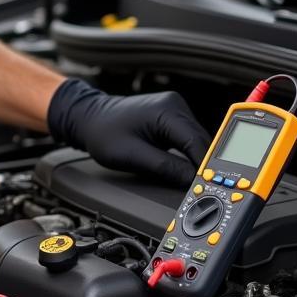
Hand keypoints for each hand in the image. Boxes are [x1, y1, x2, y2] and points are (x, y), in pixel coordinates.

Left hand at [48, 78, 210, 188]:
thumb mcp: (132, 156)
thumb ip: (166, 168)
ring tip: (192, 181)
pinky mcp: (171, 117)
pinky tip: (184, 168)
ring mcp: (174, 109)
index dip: (205, 167)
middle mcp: (175, 105)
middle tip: (203, 190)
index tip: (208, 186)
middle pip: (201, 142)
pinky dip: (188, 154)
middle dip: (202, 166)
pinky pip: (188, 139)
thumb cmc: (103, 132)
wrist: (88, 118)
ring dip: (195, 160)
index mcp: (167, 110)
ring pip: (197, 142)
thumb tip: (192, 180)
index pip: (197, 142)